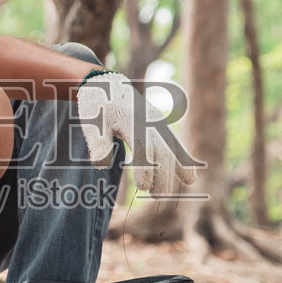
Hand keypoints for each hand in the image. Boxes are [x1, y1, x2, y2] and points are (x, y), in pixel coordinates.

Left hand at [76, 71, 196, 195]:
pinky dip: (183, 160)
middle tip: (157, 197)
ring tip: (166, 195)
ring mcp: (157, 122)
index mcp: (130, 118)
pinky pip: (175, 144)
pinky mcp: (160, 127)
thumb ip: (97, 142)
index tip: (143, 187)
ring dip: (172, 172)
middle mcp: (148, 120)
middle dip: (162, 175)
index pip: (142, 144)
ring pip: (170, 148)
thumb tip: (101, 165)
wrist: (108, 85)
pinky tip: (190, 178)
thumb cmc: (97, 106)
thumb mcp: (91, 121)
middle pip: (161, 150)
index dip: (145, 166)